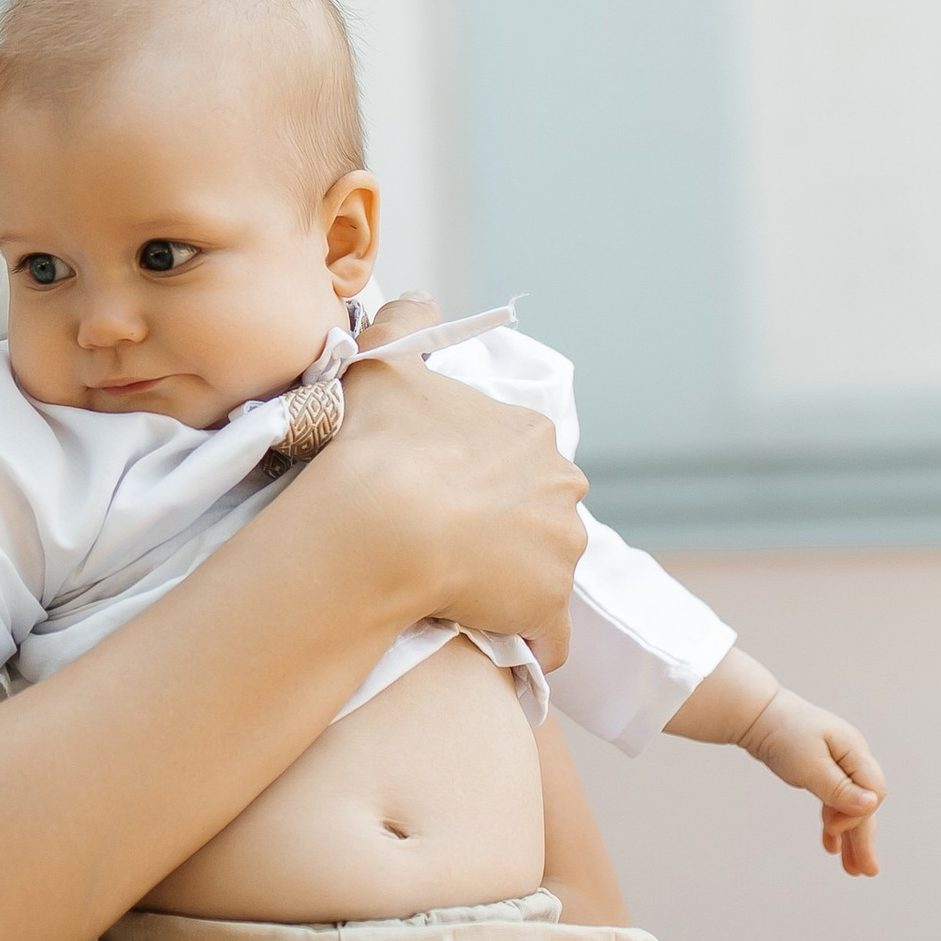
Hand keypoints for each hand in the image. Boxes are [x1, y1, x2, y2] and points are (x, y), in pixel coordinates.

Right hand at [329, 308, 587, 666]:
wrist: (379, 523)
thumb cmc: (379, 443)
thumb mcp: (384, 363)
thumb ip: (405, 321)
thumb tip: (421, 298)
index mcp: (531, 433)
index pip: (519, 459)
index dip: (481, 479)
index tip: (444, 494)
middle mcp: (561, 487)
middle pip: (539, 512)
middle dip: (506, 528)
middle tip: (449, 545)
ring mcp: (560, 549)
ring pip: (544, 568)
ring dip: (514, 581)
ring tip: (461, 592)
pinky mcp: (549, 605)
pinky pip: (551, 633)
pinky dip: (533, 639)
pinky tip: (505, 643)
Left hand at [745, 690, 885, 877]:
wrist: (757, 714)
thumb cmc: (783, 734)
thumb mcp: (810, 765)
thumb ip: (839, 788)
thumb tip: (871, 806)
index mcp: (855, 751)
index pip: (874, 791)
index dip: (857, 815)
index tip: (832, 827)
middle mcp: (852, 758)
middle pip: (865, 804)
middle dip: (865, 839)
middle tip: (867, 872)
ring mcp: (839, 765)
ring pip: (850, 806)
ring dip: (851, 838)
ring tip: (853, 870)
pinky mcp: (824, 771)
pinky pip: (835, 802)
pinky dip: (834, 824)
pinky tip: (831, 847)